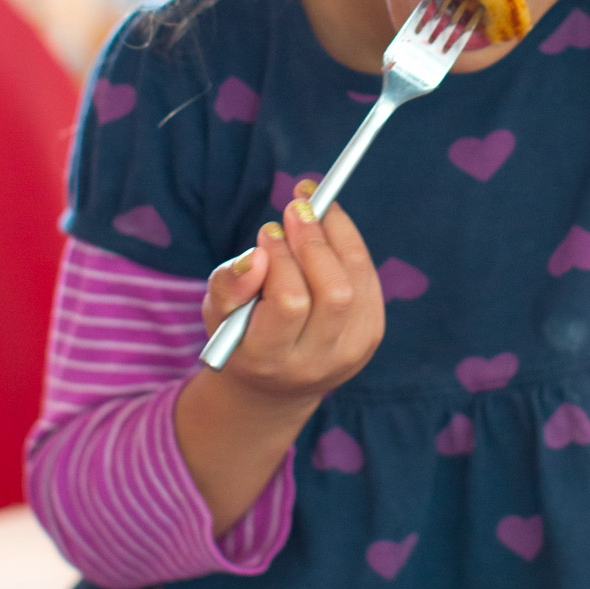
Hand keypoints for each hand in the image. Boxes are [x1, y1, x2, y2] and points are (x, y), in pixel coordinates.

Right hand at [203, 180, 385, 407]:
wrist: (276, 380)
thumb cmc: (240, 333)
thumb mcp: (219, 311)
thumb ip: (229, 284)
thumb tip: (258, 256)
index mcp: (270, 360)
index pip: (289, 302)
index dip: (281, 259)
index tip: (268, 231)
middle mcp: (317, 362)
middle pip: (333, 292)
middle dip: (314, 241)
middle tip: (295, 208)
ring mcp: (351, 351)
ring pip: (356, 279)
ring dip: (335, 234)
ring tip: (311, 211)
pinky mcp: (371, 334)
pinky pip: (368, 277)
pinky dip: (349, 244)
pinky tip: (328, 228)